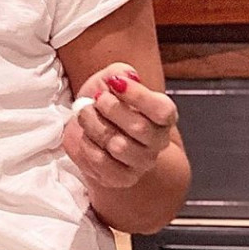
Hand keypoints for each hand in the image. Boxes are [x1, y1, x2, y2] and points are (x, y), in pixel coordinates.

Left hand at [63, 62, 178, 188]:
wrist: (88, 127)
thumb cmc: (104, 102)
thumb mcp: (110, 79)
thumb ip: (120, 72)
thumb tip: (127, 75)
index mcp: (162, 116)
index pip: (162, 110)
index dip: (137, 95)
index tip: (114, 83)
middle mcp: (157, 142)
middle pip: (139, 128)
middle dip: (109, 108)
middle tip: (96, 99)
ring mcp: (140, 162)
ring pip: (118, 146)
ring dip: (93, 125)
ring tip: (86, 115)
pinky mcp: (120, 177)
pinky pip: (101, 162)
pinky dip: (86, 145)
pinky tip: (86, 136)